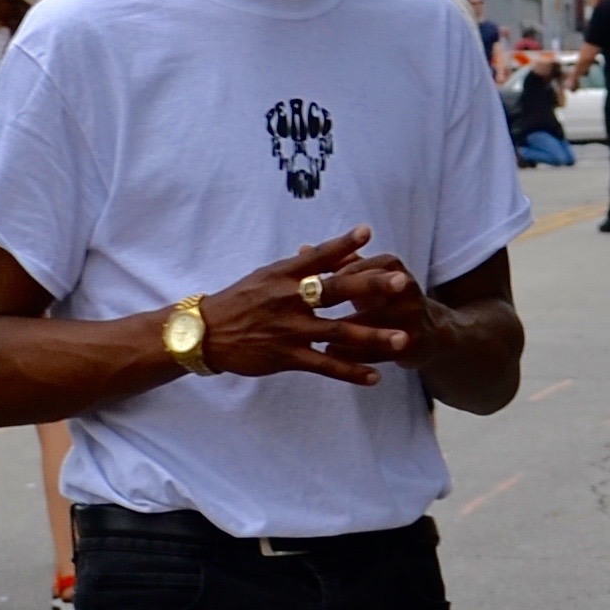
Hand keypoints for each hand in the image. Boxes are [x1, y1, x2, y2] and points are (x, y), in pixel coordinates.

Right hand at [192, 228, 405, 386]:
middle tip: (401, 282)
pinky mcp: (287, 356)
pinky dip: (350, 372)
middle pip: (336, 290)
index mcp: (284, 276)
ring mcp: (289, 329)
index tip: (368, 232)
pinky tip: (375, 377)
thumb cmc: (241, 300)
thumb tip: (331, 250)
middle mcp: (290, 299)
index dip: (342, 244)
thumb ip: (301, 266)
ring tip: (403, 339)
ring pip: (338, 332)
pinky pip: (325, 365)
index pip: (317, 256)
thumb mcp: (267, 276)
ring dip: (372, 336)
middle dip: (371, 286)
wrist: (206, 333)